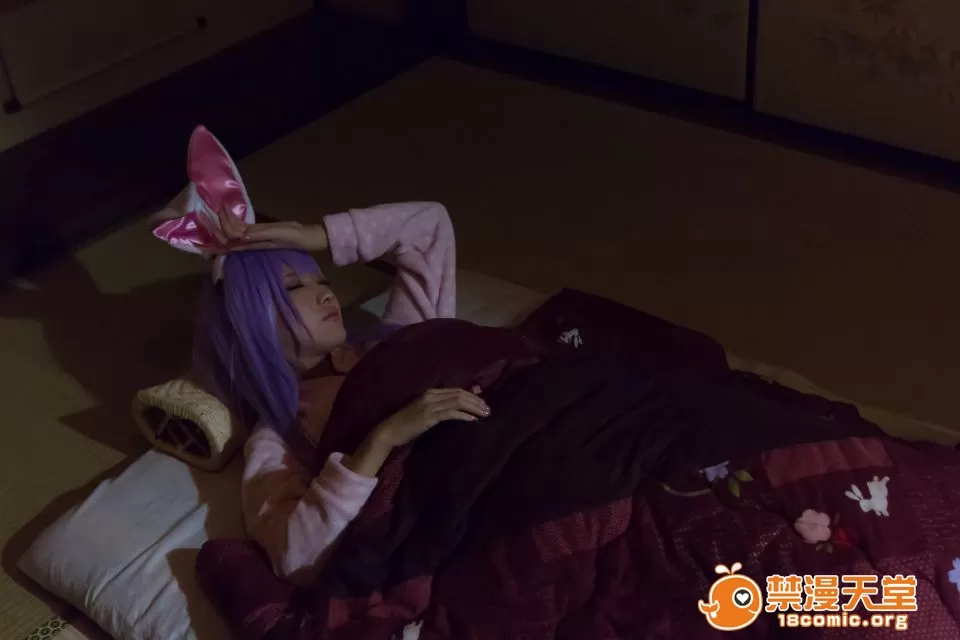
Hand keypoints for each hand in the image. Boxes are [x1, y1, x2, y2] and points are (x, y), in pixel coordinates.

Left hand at [205, 206, 328, 252]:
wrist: (306, 238)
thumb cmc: (293, 236)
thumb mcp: (277, 233)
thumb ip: (259, 234)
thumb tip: (239, 235)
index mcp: (252, 243)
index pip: (228, 239)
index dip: (217, 231)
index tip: (211, 217)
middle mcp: (250, 243)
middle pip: (226, 238)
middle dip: (214, 229)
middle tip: (205, 214)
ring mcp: (253, 240)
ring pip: (231, 235)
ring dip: (222, 226)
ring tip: (216, 212)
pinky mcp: (259, 235)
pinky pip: (240, 232)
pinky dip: (232, 225)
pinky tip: (230, 218)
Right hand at [374, 387, 489, 448]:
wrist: (390, 431)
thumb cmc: (407, 424)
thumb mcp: (426, 413)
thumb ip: (441, 408)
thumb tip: (459, 408)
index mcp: (431, 392)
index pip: (457, 390)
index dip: (473, 395)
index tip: (484, 402)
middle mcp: (431, 395)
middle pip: (460, 394)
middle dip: (476, 401)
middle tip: (489, 409)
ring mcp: (429, 405)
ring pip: (457, 401)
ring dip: (473, 407)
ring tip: (485, 414)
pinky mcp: (428, 416)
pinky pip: (450, 413)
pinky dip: (463, 415)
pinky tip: (472, 420)